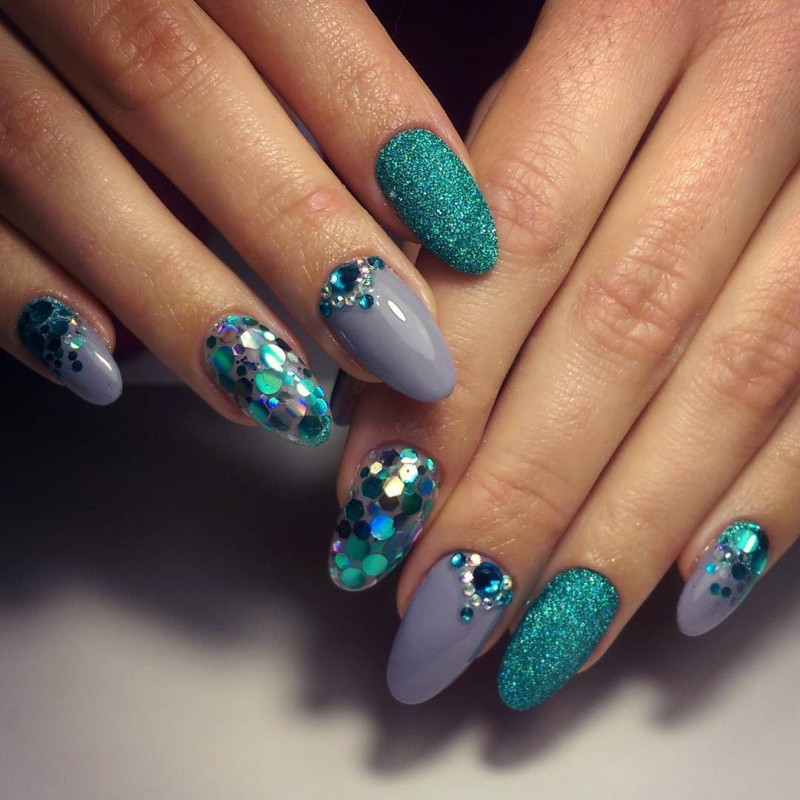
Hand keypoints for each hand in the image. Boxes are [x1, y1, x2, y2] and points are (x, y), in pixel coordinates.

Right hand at [0, 0, 497, 439]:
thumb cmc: (143, 4)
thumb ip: (304, 39)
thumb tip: (416, 178)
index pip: (284, 4)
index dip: (379, 121)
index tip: (464, 237)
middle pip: (177, 85)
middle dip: (299, 232)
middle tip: (397, 348)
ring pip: (53, 157)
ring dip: (178, 293)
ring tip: (279, 393)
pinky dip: (21, 296)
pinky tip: (105, 371)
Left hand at [331, 0, 799, 706]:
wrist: (775, 10)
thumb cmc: (640, 38)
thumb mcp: (539, 73)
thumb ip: (463, 223)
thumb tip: (381, 405)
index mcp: (638, 13)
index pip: (515, 240)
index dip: (442, 393)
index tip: (376, 513)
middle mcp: (760, 82)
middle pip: (620, 331)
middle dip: (520, 496)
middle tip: (438, 615)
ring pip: (733, 382)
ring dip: (623, 534)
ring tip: (538, 637)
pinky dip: (765, 503)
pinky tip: (684, 591)